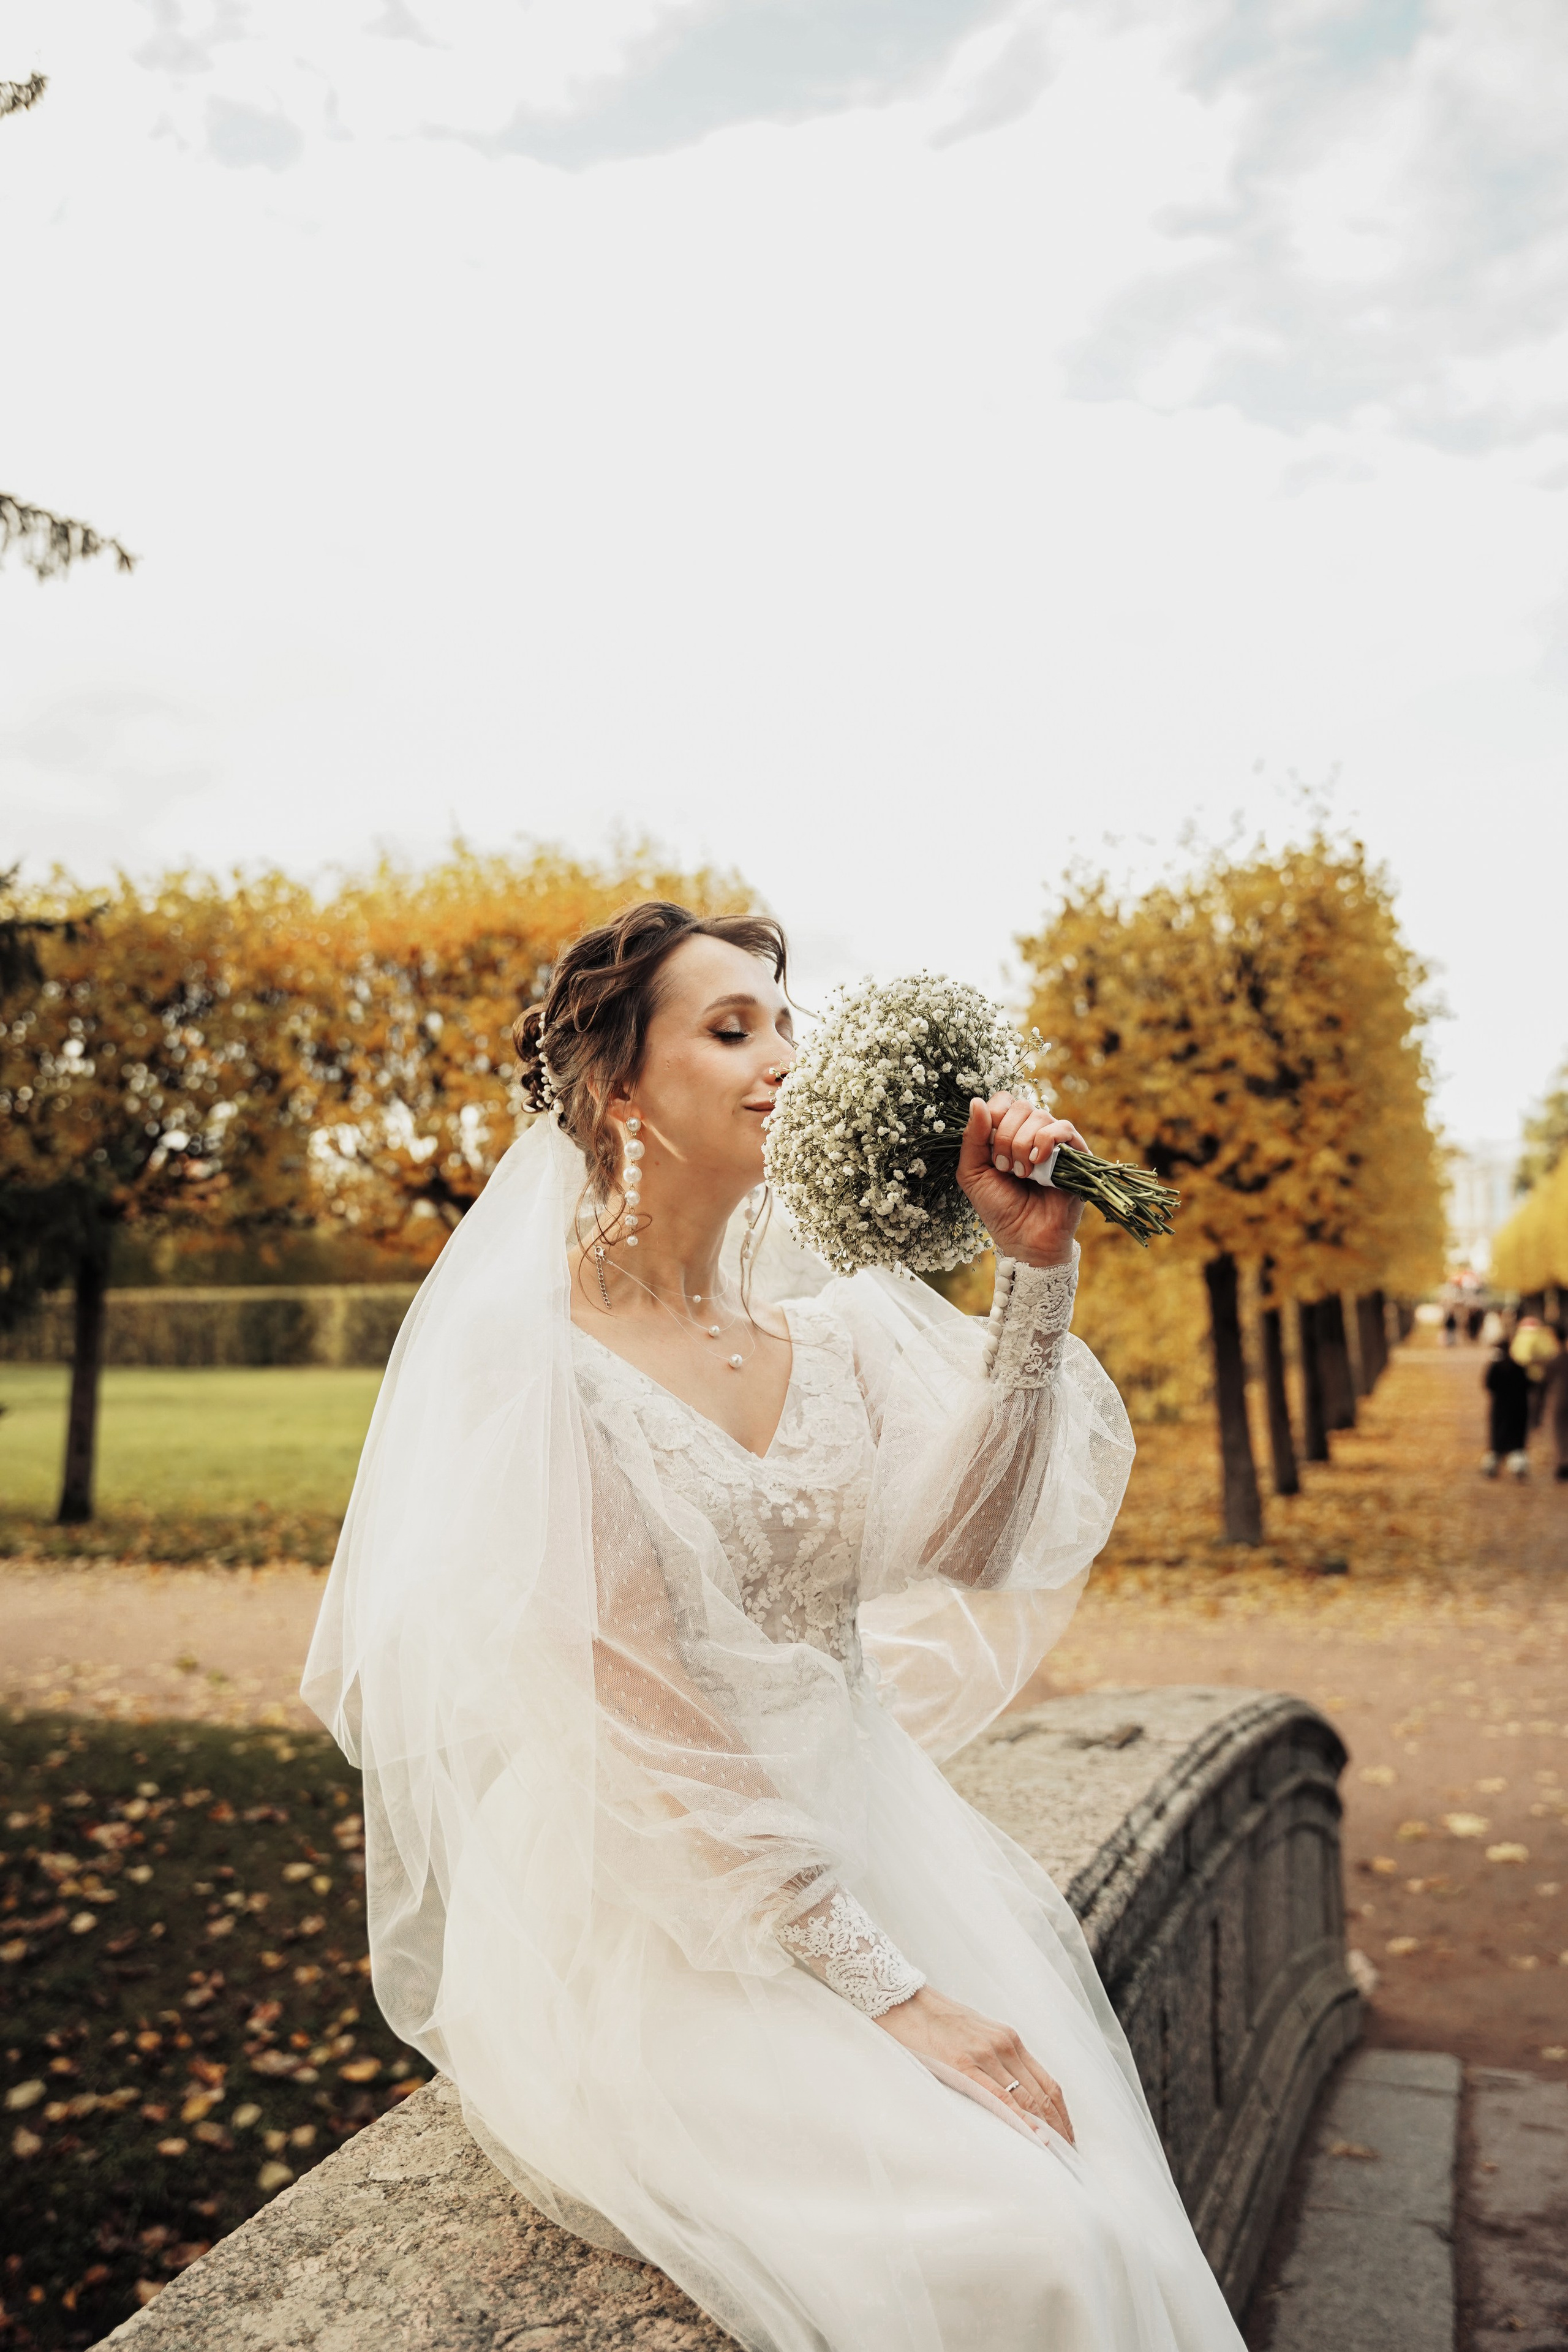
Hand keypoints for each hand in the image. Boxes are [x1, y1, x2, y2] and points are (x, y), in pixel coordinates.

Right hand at [874, 1983, 1074, 2143]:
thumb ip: (995, 2057)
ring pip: (1027, 2098)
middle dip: (1060, 2127)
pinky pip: (1000, 2097)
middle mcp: (1004, 2044)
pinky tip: (1033, 2137)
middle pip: (1044, 2094)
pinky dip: (1021, 2120)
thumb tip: (1009, 2089)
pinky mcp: (963, 2064)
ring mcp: (985, 2054)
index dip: (1062, 2113)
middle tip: (1070, 2156)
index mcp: (1008, 2038)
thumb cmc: (935, 2020)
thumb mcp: (974, 2034)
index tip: (1068, 2137)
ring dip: (1047, 2129)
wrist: (901, 2000)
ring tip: (1058, 2155)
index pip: (1047, 2082)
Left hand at [957, 1093, 1087, 1268]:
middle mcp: (1032, 1133)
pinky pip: (1064, 1128)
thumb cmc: (999, 1208)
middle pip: (1020, 1106)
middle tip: (1003, 1167)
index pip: (1003, 1101)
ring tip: (1020, 1173)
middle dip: (1005, 1136)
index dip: (993, 1115)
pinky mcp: (1076, 1154)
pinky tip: (1036, 1162)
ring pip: (1040, 1116)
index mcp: (1008, 1133)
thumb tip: (976, 1101)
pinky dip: (1046, 1140)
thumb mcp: (973, 1173)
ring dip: (1022, 1143)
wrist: (1025, 1239)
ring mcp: (1055, 1143)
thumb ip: (972, 1138)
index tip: (987, 1147)